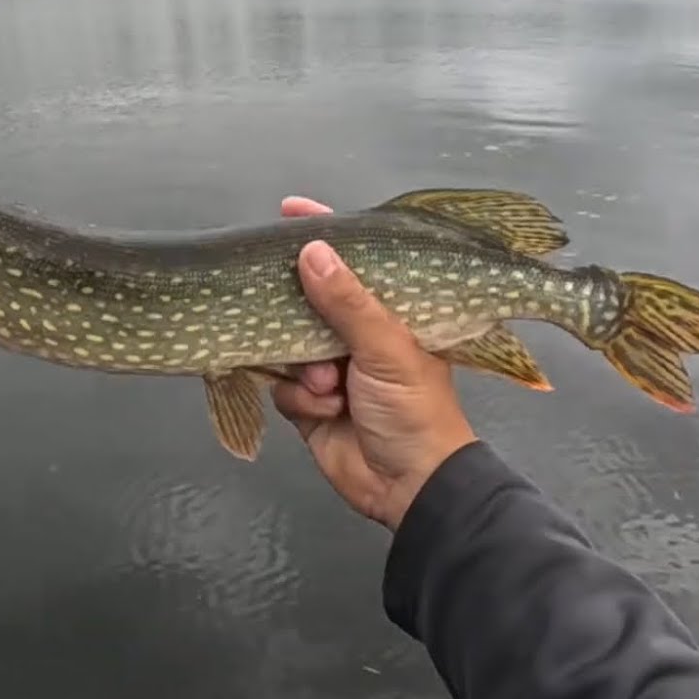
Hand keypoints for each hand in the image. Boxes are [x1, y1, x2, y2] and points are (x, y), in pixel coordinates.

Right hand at [272, 197, 478, 531]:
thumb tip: (312, 251)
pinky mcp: (308, 403)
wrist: (410, 487)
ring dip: (304, 368)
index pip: (352, 263)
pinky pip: (282, 385)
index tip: (290, 210)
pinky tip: (327, 410)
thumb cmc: (416, 410)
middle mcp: (356, 336)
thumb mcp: (387, 347)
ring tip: (333, 386)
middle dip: (298, 316)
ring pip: (287, 346)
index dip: (322, 235)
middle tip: (294, 319)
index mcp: (388, 313)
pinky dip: (300, 398)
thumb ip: (348, 301)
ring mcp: (329, 369)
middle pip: (307, 303)